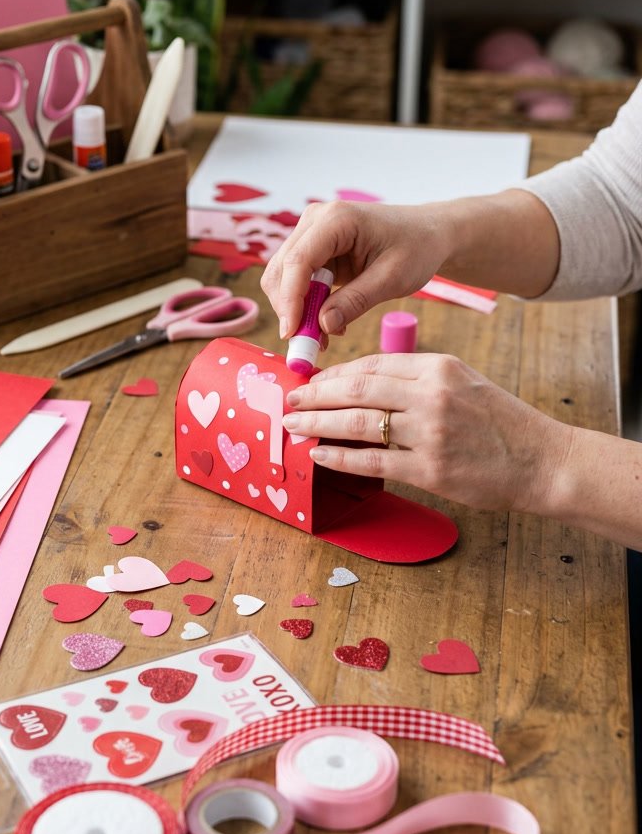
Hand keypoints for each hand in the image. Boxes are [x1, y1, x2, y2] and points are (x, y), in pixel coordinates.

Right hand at [261, 200, 451, 340]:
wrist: (427, 233)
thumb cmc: (416, 248)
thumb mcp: (393, 278)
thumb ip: (356, 301)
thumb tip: (323, 326)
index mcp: (336, 219)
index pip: (298, 261)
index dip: (291, 300)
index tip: (292, 334)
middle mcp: (315, 220)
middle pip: (282, 269)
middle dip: (289, 309)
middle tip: (307, 345)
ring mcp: (311, 233)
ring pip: (283, 277)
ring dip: (296, 310)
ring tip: (323, 336)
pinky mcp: (313, 248)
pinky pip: (296, 280)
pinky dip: (305, 305)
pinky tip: (327, 321)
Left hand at [282, 352, 570, 513]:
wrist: (544, 461)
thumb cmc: (500, 423)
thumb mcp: (463, 382)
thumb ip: (418, 380)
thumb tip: (364, 386)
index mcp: (438, 367)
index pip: (373, 365)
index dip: (336, 374)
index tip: (312, 381)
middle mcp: (432, 395)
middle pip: (358, 389)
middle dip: (317, 395)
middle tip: (290, 400)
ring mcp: (430, 432)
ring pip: (358, 423)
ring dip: (318, 424)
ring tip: (294, 426)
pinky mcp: (430, 469)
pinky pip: (373, 461)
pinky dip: (340, 457)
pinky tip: (319, 455)